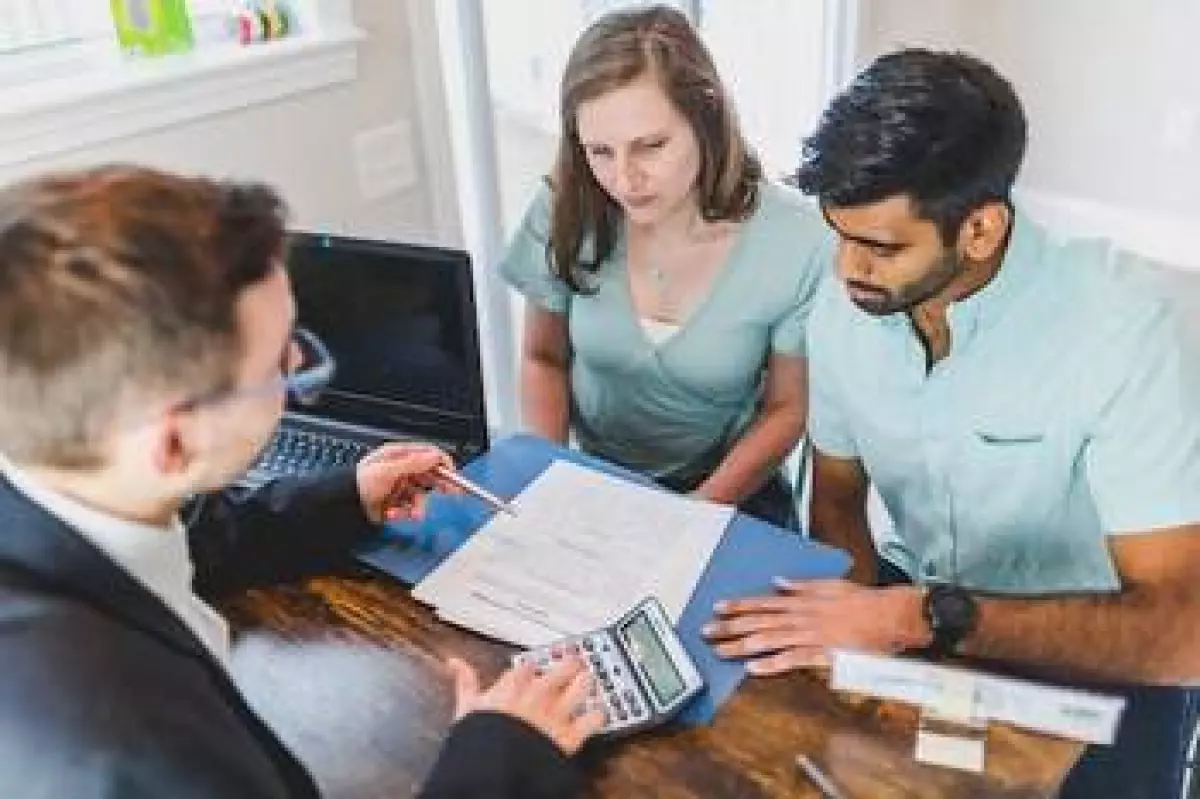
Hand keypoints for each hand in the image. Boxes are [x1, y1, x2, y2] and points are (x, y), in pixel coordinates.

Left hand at [354, 442, 459, 523]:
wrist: (344, 506)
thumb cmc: (360, 482)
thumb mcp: (388, 471)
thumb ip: (413, 463)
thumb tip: (435, 456)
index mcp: (399, 455)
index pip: (427, 454)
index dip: (442, 463)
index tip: (453, 474)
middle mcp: (401, 469)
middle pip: (429, 475)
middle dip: (440, 485)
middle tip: (454, 493)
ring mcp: (399, 486)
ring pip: (420, 495)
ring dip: (418, 506)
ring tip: (413, 514)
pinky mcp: (396, 502)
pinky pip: (409, 507)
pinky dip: (403, 512)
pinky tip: (393, 513)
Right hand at [446, 656, 604, 755]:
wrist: (494, 768)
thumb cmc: (479, 740)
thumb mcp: (466, 708)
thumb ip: (465, 681)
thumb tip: (454, 663)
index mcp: (514, 685)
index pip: (530, 664)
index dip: (535, 665)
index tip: (537, 667)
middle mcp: (539, 695)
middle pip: (564, 666)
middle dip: (570, 663)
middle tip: (573, 663)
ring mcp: (557, 714)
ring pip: (583, 685)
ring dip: (587, 683)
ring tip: (588, 681)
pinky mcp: (570, 736)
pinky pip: (593, 720)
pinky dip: (597, 717)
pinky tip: (597, 715)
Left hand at [701, 578, 929, 675]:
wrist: (890, 615)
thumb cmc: (863, 601)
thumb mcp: (830, 585)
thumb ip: (802, 585)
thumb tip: (779, 582)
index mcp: (802, 601)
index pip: (763, 603)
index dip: (739, 605)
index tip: (718, 608)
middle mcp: (800, 617)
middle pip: (759, 621)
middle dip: (730, 627)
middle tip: (707, 632)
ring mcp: (810, 635)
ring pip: (769, 640)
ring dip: (743, 646)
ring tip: (721, 651)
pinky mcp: (822, 653)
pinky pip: (792, 660)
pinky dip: (772, 664)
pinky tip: (754, 669)